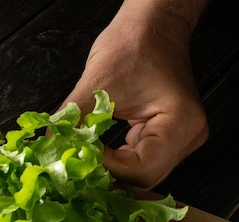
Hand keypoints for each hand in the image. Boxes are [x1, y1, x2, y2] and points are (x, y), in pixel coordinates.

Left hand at [60, 0, 208, 188]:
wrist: (152, 26)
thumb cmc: (134, 43)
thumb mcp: (97, 83)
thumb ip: (72, 119)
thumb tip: (49, 147)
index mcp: (181, 123)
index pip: (142, 170)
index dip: (107, 169)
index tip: (79, 157)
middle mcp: (188, 137)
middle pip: (142, 178)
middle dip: (106, 175)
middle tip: (74, 169)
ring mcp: (180, 141)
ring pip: (139, 175)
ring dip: (109, 171)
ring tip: (81, 163)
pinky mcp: (166, 139)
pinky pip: (139, 162)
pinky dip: (115, 162)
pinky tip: (95, 155)